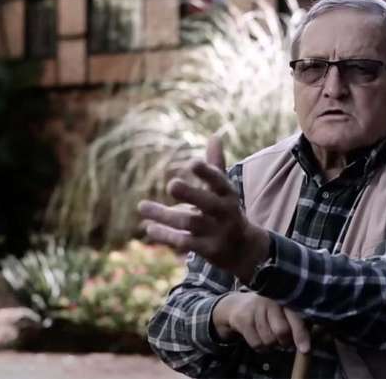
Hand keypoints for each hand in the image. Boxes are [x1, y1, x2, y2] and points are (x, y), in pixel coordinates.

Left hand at [138, 136, 269, 281]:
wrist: (244, 250)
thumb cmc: (227, 212)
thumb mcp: (224, 190)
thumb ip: (215, 166)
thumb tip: (214, 136)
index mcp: (228, 195)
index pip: (220, 182)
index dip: (208, 173)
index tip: (193, 163)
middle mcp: (225, 213)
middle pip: (207, 203)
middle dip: (191, 194)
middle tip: (171, 184)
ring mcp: (218, 233)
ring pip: (189, 222)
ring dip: (164, 215)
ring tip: (142, 207)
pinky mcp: (209, 250)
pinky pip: (185, 242)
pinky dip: (166, 235)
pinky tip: (150, 228)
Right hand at [213, 292, 310, 353]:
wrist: (237, 305)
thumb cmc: (268, 312)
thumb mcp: (282, 311)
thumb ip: (296, 323)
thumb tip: (305, 345)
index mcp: (284, 299)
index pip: (295, 318)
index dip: (301, 334)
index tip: (305, 349)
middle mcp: (270, 301)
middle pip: (281, 331)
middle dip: (285, 342)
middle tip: (283, 342)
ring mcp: (256, 309)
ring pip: (269, 340)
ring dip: (271, 345)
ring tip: (268, 335)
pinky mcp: (243, 319)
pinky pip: (257, 344)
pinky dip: (261, 347)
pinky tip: (259, 338)